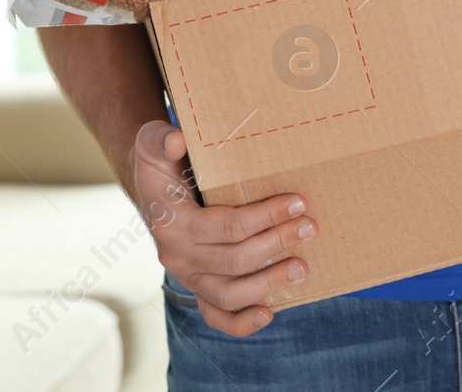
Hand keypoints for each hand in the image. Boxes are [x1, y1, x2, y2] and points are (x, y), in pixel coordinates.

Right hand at [134, 120, 314, 335]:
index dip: (265, 216)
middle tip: (310, 226)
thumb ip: (162, 139)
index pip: (226, 226)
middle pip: (235, 259)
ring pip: (230, 293)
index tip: (297, 201)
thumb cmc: (160, 162)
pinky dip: (241, 323)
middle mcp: (176, 256)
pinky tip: (268, 314)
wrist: (151, 189)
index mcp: (171, 223)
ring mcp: (187, 277)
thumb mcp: (152, 142)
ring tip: (302, 267)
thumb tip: (179, 141)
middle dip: (277, 242)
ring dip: (269, 283)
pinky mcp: (197, 288)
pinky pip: (216, 316)